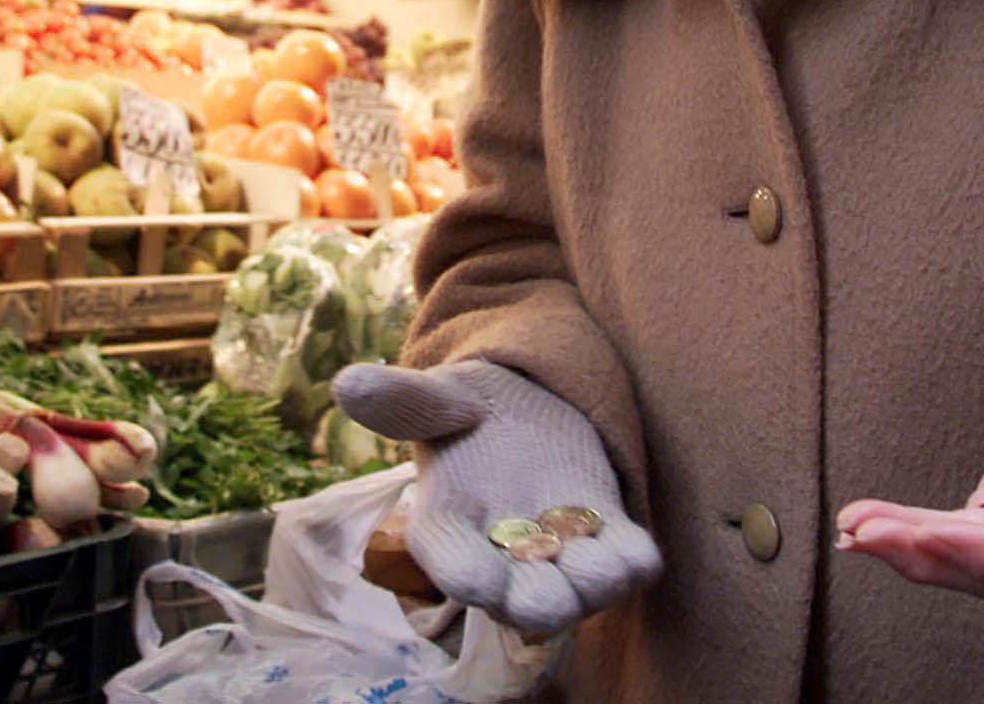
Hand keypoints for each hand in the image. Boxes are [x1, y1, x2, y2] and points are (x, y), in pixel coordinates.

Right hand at [334, 360, 662, 634]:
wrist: (524, 407)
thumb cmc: (468, 409)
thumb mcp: (440, 396)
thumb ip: (404, 401)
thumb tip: (347, 381)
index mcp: (449, 528)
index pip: (456, 570)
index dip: (470, 578)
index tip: (487, 573)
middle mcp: (503, 557)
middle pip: (522, 602)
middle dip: (540, 600)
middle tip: (551, 584)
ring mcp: (557, 553)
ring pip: (580, 591)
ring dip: (595, 583)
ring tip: (602, 557)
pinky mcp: (604, 534)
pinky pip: (624, 564)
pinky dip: (633, 562)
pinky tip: (636, 548)